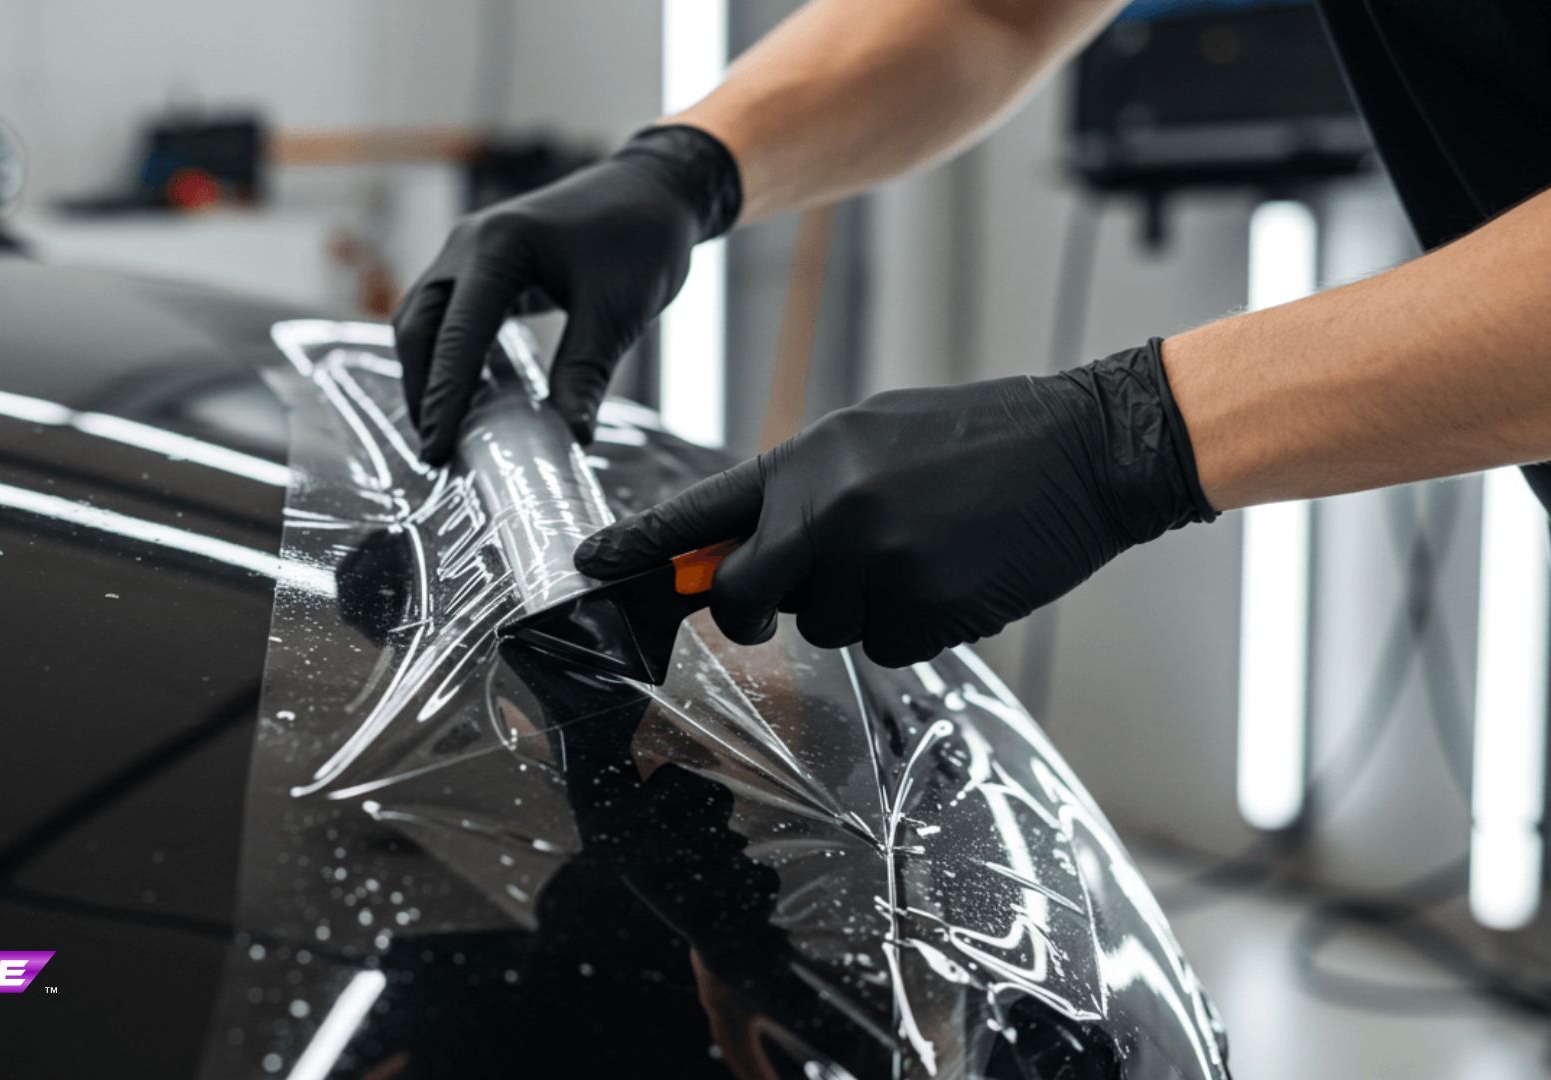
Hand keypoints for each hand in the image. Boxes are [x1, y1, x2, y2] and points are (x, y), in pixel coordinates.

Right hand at [392, 125, 740, 463]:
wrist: (656, 189)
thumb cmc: (641, 239)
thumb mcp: (617, 312)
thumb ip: (585, 374)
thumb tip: (571, 438)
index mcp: (498, 247)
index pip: (456, 335)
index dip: (443, 399)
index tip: (437, 451)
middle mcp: (470, 243)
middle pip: (419, 327)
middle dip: (423, 391)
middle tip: (435, 451)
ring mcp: (469, 249)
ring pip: (424, 319)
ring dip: (428, 373)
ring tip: (443, 429)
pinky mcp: (481, 262)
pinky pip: (446, 313)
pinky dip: (447, 355)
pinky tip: (464, 394)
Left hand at [575, 342, 1217, 666]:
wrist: (1082, 448)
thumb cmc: (975, 435)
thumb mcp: (871, 433)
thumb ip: (803, 487)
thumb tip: (751, 543)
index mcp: (809, 459)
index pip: (700, 512)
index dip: (638, 547)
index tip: (585, 567)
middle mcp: (829, 513)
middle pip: (747, 599)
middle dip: (756, 611)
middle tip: (784, 599)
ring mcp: (876, 566)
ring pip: (828, 627)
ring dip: (860, 606)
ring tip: (921, 547)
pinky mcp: (924, 612)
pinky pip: (887, 646)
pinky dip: (912, 626)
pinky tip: (952, 574)